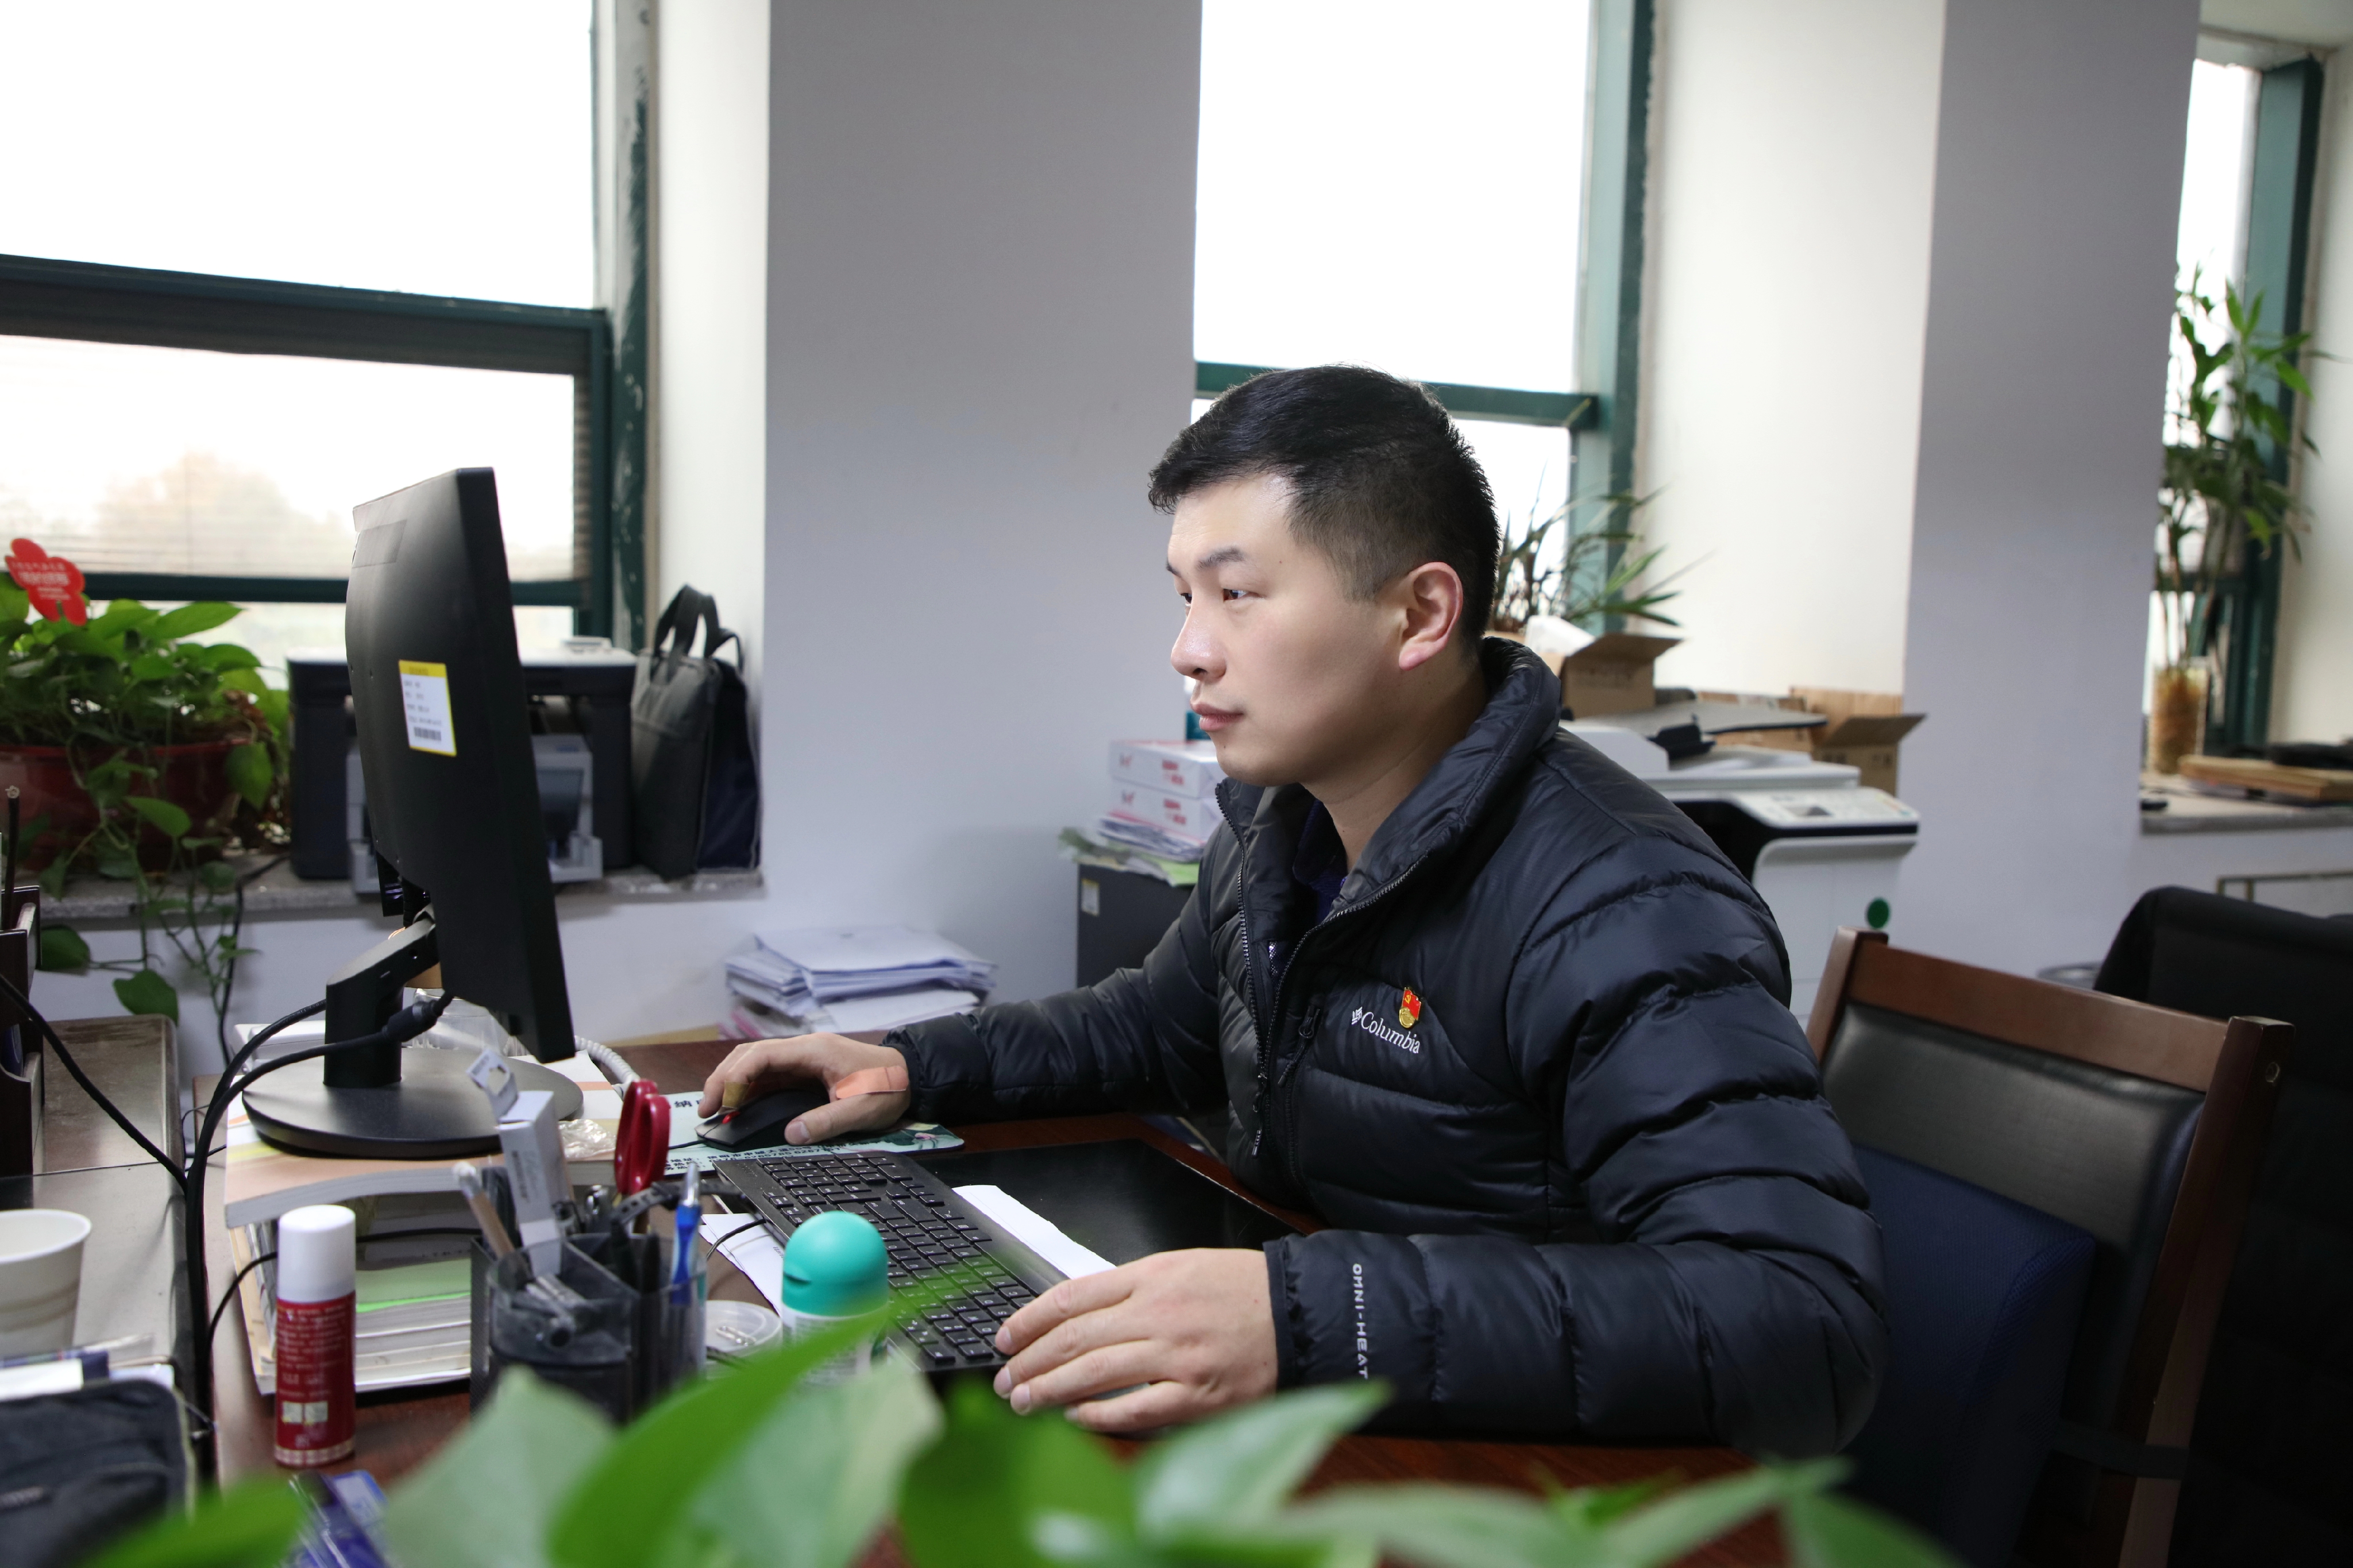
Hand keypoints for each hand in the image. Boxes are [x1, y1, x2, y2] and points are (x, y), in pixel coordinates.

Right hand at [696, 1033, 910, 1143]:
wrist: (910, 1076)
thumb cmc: (888, 1088)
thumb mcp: (861, 1110)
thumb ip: (826, 1122)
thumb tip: (790, 1135)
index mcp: (813, 1051)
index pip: (761, 1056)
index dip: (736, 1078)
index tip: (721, 1102)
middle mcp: (803, 1050)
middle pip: (750, 1056)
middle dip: (724, 1079)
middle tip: (706, 1109)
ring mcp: (802, 1059)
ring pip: (756, 1065)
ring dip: (733, 1084)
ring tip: (715, 1110)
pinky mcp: (804, 1071)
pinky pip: (769, 1077)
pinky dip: (749, 1091)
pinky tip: (738, 1108)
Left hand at [991, 1249, 1275, 1432]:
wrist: (1301, 1313)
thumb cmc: (1242, 1291)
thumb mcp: (1182, 1267)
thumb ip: (1131, 1288)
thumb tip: (1075, 1316)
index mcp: (1152, 1276)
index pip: (1072, 1297)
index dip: (1029, 1319)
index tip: (1006, 1338)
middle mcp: (1159, 1313)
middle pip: (1074, 1338)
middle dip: (1029, 1362)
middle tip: (1005, 1379)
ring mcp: (1177, 1356)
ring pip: (1095, 1373)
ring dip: (1051, 1390)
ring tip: (1024, 1401)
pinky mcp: (1198, 1394)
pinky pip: (1135, 1409)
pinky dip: (1099, 1415)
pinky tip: (1076, 1418)